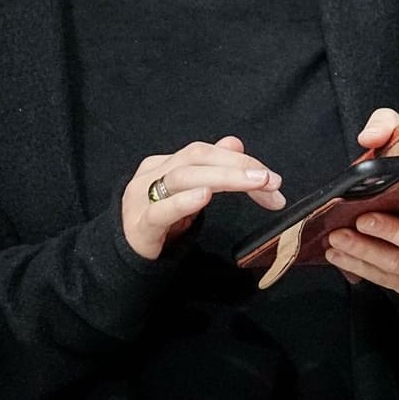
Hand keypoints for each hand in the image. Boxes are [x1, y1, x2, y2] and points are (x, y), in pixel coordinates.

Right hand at [121, 135, 284, 260]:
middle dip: (238, 166)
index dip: (242, 161)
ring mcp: (141, 199)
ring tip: (253, 183)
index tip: (273, 180)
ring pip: (182, 178)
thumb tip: (235, 143)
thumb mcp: (189, 193)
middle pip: (196, 157)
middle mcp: (151, 174)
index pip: (207, 152)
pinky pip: (159, 210)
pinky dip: (183, 202)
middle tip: (270, 180)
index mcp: (165, 163)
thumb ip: (210, 168)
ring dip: (223, 178)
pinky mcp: (139, 226)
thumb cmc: (161, 222)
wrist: (125, 256)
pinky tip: (205, 196)